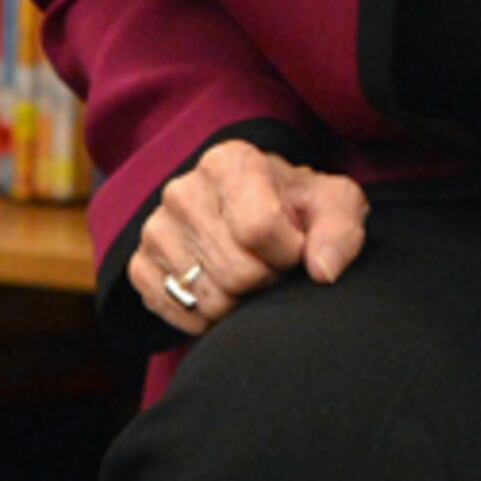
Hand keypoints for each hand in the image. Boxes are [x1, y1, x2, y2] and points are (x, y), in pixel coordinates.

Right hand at [131, 139, 368, 340]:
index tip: (295, 246)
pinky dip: (207, 318)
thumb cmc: (297, 210)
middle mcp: (183, 190)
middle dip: (267, 282)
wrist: (253, 217)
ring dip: (240, 303)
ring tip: (249, 276)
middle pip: (236, 271)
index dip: (288, 252)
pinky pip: (176, 312)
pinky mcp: (140, 265)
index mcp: (229, 162)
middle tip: (272, 266)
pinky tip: (221, 292)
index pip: (258, 228)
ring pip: (209, 299)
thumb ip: (341, 230)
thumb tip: (323, 270)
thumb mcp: (333, 206)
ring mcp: (155, 229)